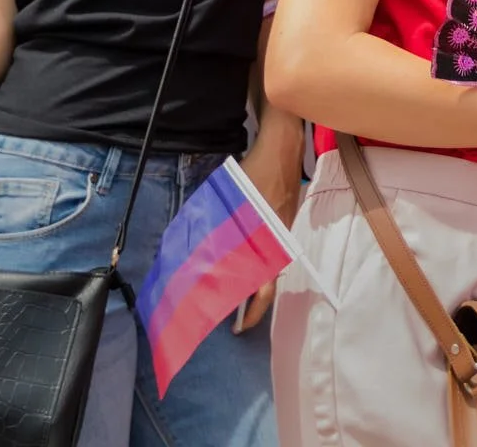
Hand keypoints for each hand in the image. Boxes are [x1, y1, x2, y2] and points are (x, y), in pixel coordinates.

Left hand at [234, 120, 305, 330]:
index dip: (251, 312)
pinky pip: (270, 250)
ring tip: (231, 293)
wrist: (281, 148)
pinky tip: (240, 262)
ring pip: (268, 267)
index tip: (237, 328)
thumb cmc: (253, 174)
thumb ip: (216, 231)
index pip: (265, 290)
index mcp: (268, 245)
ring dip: (252, 281)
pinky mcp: (282, 223)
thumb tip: (194, 256)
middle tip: (230, 318)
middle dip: (249, 302)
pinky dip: (256, 262)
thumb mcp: (229, 203)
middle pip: (267, 283)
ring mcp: (282, 233)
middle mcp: (279, 244)